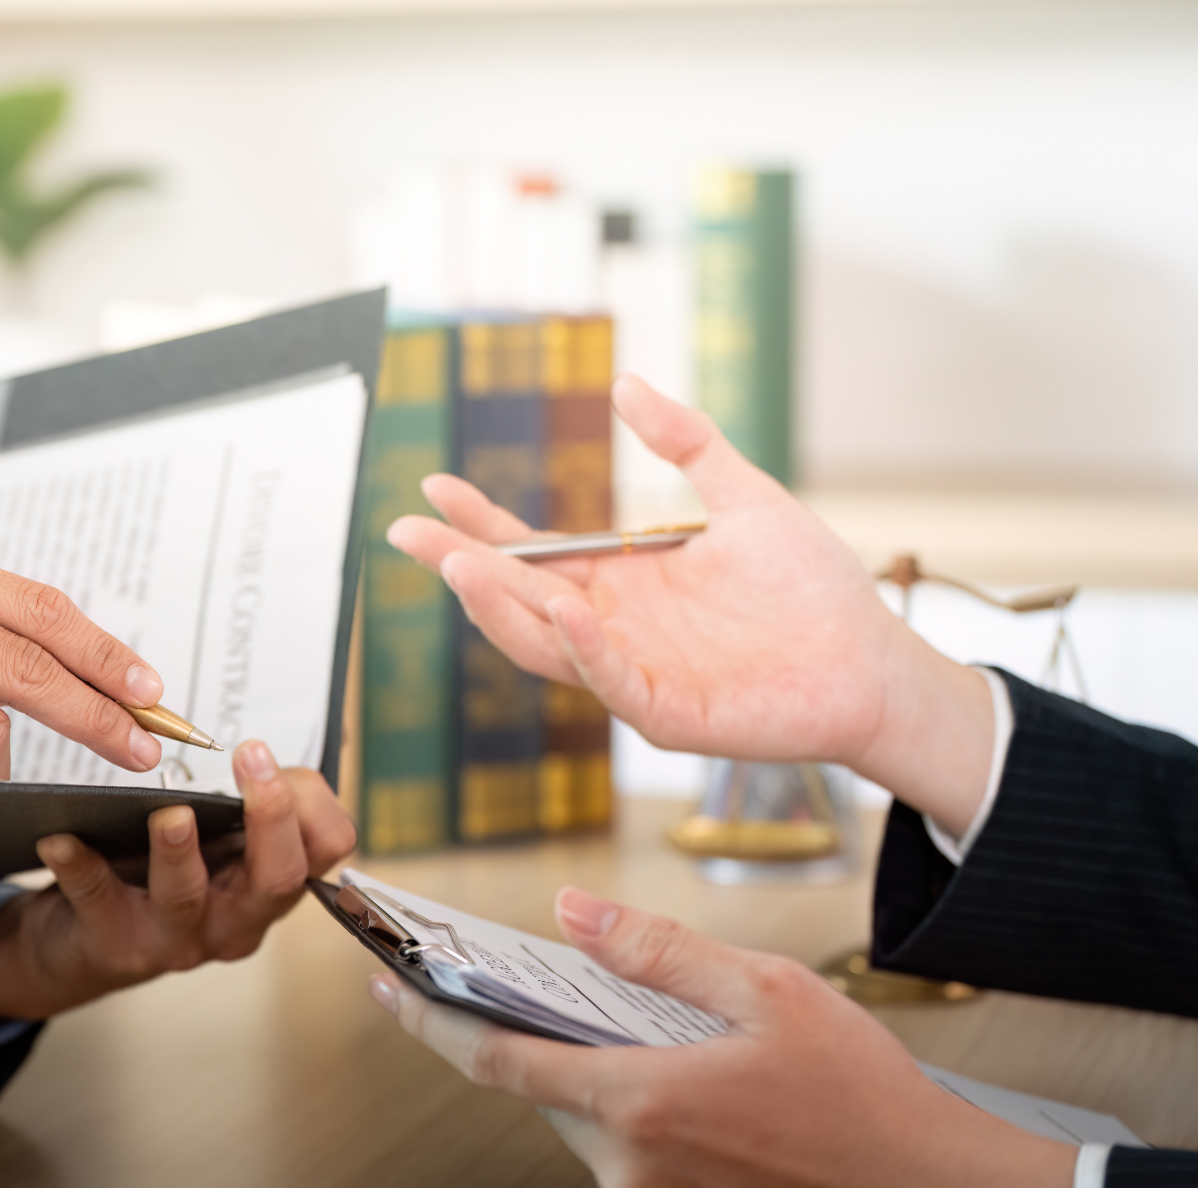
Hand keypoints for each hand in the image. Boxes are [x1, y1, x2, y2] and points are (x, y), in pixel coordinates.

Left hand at [0, 740, 356, 1020]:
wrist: (81, 938)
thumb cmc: (158, 871)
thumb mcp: (218, 838)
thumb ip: (248, 800)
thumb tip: (278, 746)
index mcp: (268, 884)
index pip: (325, 851)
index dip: (313, 805)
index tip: (273, 754)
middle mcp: (235, 920)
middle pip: (276, 879)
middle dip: (270, 817)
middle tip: (252, 757)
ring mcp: (176, 939)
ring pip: (188, 897)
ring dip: (179, 852)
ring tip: (170, 813)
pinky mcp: (116, 944)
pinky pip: (98, 900)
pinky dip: (79, 866)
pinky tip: (60, 838)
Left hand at [371, 889, 1073, 1187]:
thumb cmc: (867, 1100)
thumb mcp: (769, 992)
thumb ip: (656, 951)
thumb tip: (574, 914)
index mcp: (640, 1104)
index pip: (496, 1060)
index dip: (431, 1018)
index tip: (386, 986)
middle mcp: (630, 1172)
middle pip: (546, 1092)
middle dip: (547, 1042)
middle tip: (575, 995)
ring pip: (589, 1130)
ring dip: (604, 1084)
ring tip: (678, 1051)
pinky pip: (628, 1170)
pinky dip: (638, 1127)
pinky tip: (703, 1105)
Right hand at [386, 375, 993, 833]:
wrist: (873, 661)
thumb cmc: (812, 590)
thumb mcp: (744, 496)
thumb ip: (686, 442)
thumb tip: (625, 383)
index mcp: (621, 583)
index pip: (532, 553)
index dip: (481, 523)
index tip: (435, 484)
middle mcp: (613, 630)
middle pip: (516, 598)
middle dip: (458, 565)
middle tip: (406, 530)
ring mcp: (634, 673)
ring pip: (543, 645)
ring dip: (499, 608)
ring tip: (459, 565)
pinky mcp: (668, 713)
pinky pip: (612, 681)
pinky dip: (583, 649)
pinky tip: (561, 607)